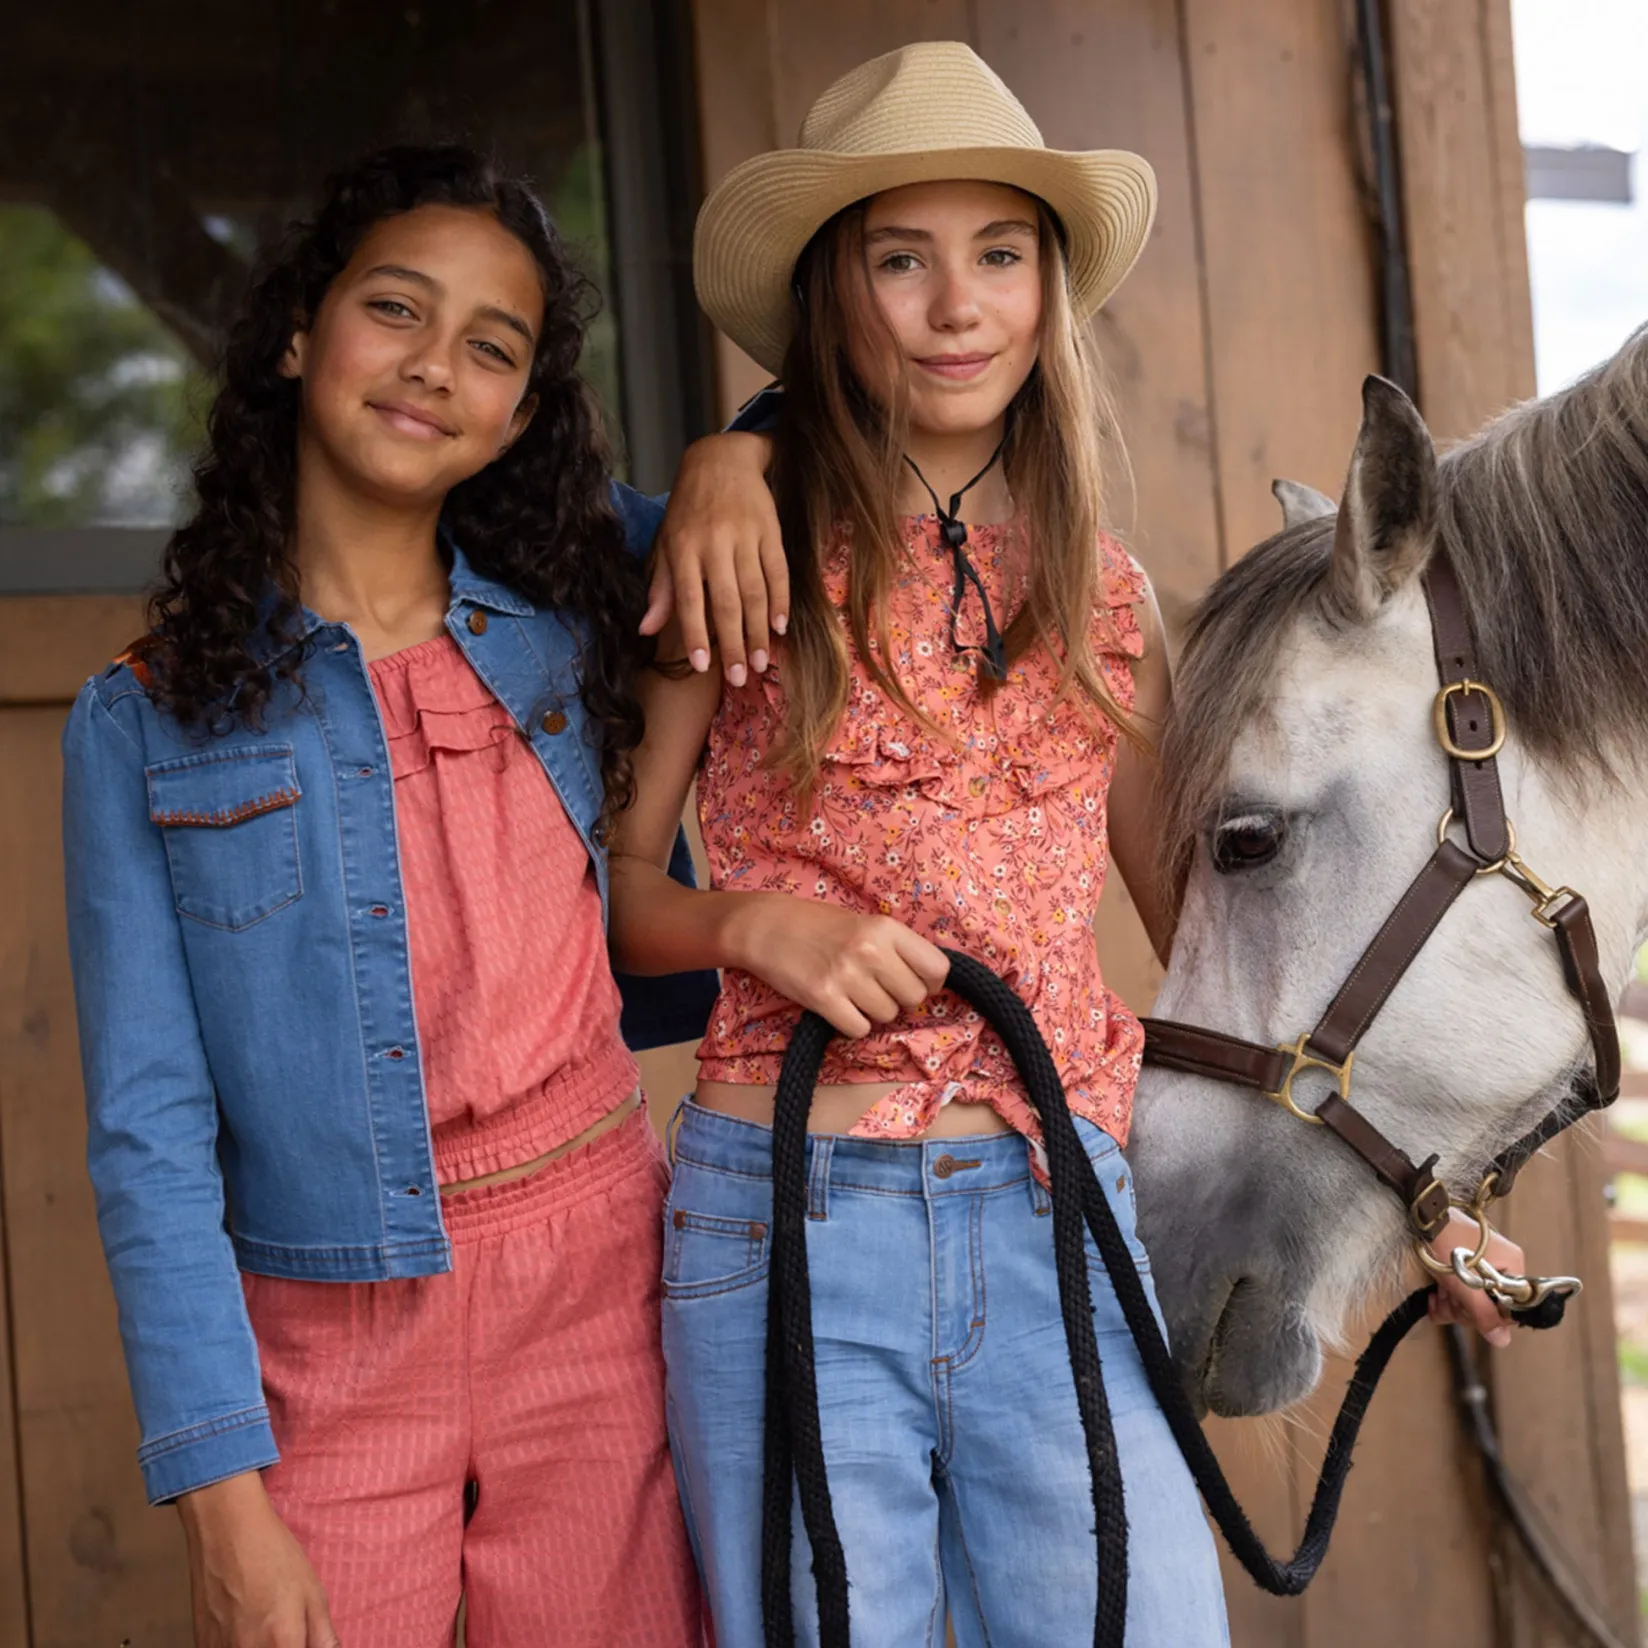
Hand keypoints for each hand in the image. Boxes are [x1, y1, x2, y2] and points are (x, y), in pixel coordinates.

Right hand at [178, 1472, 339, 1646]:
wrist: (227, 1532)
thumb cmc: (273, 1556)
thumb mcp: (312, 1593)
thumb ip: (324, 1636)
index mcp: (282, 1643)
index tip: (300, 1640)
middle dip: (283, 1646)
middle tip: (285, 1631)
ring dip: (260, 1645)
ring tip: (264, 1625)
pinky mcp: (202, 1647)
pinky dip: (238, 1645)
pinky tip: (245, 1628)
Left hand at [642, 432, 785, 686]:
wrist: (721, 459)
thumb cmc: (688, 509)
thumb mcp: (667, 542)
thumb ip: (661, 588)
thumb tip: (646, 629)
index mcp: (683, 547)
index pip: (689, 598)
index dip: (697, 633)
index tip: (704, 666)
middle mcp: (714, 542)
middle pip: (726, 601)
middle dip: (734, 643)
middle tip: (742, 678)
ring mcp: (745, 536)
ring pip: (755, 591)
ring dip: (760, 630)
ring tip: (762, 662)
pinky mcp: (771, 530)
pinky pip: (778, 571)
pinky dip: (781, 601)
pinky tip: (781, 627)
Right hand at [728, 895, 949, 1038]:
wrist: (766, 927)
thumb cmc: (817, 925)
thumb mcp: (864, 922)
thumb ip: (896, 947)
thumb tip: (928, 982)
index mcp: (885, 927)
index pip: (937, 968)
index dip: (931, 983)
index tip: (915, 983)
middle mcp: (870, 950)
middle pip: (914, 997)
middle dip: (899, 999)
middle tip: (875, 988)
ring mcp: (847, 975)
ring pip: (886, 1016)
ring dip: (872, 1012)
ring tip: (851, 992)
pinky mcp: (824, 998)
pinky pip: (858, 1029)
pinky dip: (851, 1024)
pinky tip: (837, 1006)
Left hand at [1425, 1208, 1523, 1347]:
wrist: (1421, 1214)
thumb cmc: (1446, 1244)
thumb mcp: (1465, 1284)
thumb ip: (1484, 1314)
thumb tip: (1503, 1341)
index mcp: (1512, 1265)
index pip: (1511, 1306)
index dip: (1488, 1317)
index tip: (1468, 1317)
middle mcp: (1501, 1262)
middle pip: (1489, 1304)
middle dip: (1464, 1310)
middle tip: (1447, 1305)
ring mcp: (1481, 1260)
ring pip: (1472, 1297)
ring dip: (1452, 1304)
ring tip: (1436, 1300)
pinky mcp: (1462, 1259)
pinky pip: (1462, 1286)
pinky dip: (1447, 1294)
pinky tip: (1433, 1297)